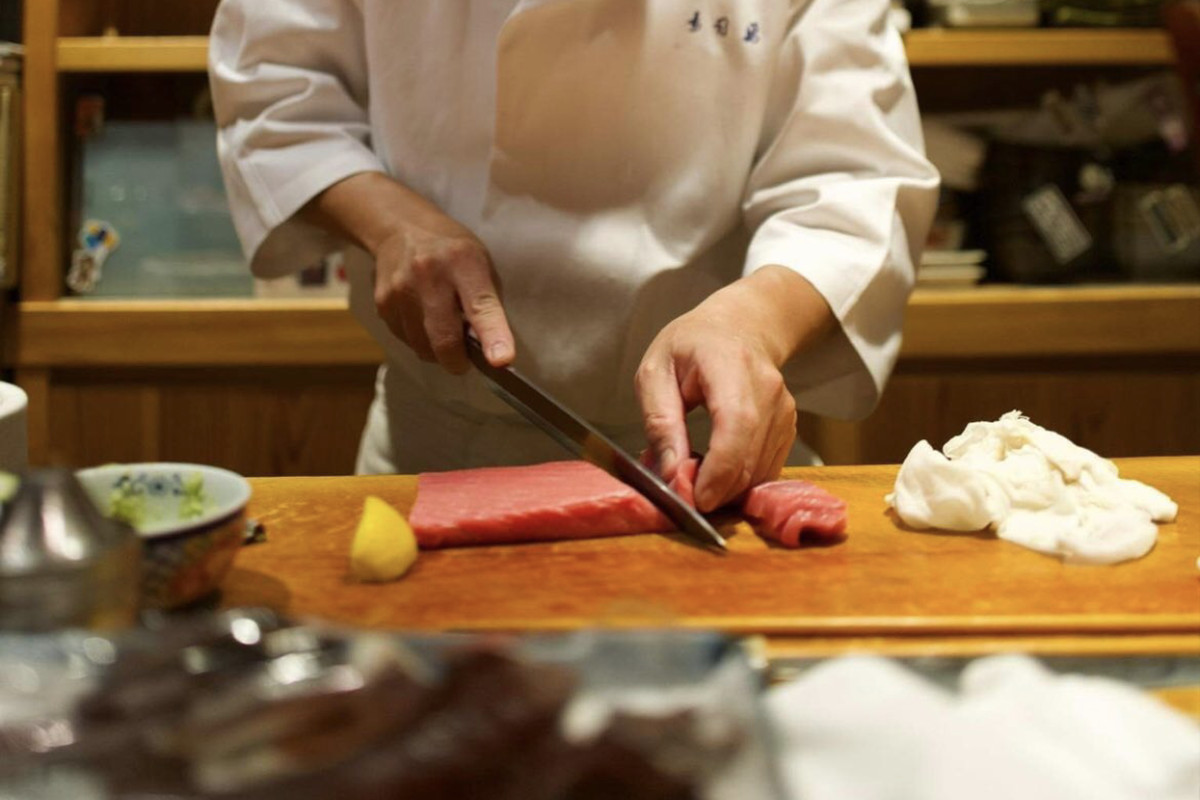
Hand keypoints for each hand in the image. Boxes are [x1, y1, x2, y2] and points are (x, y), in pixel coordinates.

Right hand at [301, 172, 513, 371]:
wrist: (401, 229)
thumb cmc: (452, 253)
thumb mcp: (481, 265)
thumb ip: (488, 306)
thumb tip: (492, 353)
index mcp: (464, 262)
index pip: (481, 306)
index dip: (493, 336)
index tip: (501, 360)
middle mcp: (429, 275)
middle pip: (445, 339)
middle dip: (458, 362)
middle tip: (465, 361)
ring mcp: (401, 290)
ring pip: (423, 347)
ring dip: (438, 351)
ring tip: (443, 328)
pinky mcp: (383, 304)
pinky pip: (407, 340)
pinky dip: (420, 340)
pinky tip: (424, 319)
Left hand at [635, 266, 834, 511]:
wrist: (739, 326)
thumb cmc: (691, 345)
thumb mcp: (655, 373)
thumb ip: (660, 422)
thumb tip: (671, 473)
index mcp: (731, 366)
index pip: (737, 425)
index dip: (720, 469)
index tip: (696, 498)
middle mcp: (768, 389)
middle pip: (750, 456)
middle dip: (717, 489)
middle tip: (683, 496)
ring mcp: (784, 409)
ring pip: (761, 470)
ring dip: (727, 488)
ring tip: (695, 477)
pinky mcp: (788, 426)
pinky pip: (767, 468)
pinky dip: (741, 481)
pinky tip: (717, 471)